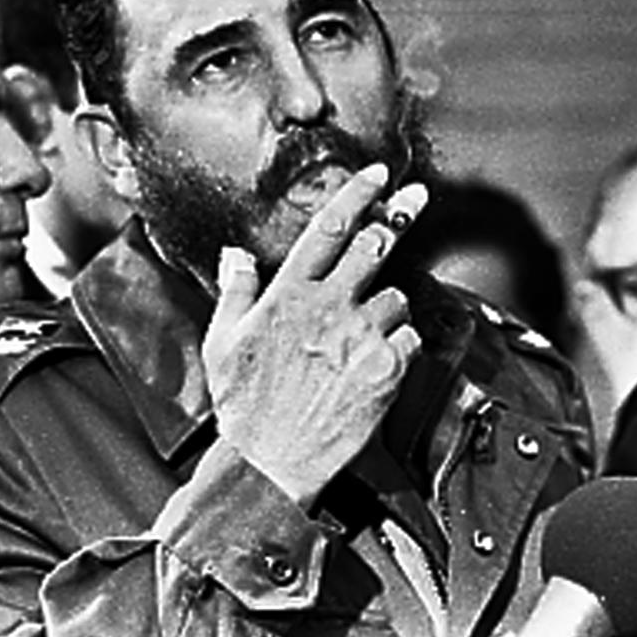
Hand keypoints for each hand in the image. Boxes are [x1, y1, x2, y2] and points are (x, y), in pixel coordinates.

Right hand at [202, 162, 427, 508]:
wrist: (271, 464)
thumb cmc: (243, 404)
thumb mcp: (222, 342)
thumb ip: (234, 290)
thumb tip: (236, 252)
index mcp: (287, 295)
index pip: (329, 227)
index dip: (358, 193)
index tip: (380, 172)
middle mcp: (327, 308)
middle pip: (376, 244)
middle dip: (397, 218)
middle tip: (413, 200)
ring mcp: (360, 338)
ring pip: (397, 296)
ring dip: (389, 306)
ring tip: (365, 334)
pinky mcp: (387, 369)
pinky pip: (411, 337)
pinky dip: (402, 344)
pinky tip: (378, 363)